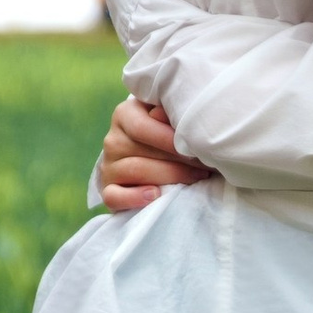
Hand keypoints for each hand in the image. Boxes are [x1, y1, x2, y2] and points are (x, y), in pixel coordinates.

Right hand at [100, 94, 213, 212]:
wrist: (144, 153)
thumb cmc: (162, 133)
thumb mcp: (166, 117)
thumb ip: (171, 115)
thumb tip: (182, 120)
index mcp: (124, 115)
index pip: (142, 127)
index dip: (171, 140)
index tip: (197, 148)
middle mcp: (112, 140)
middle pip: (143, 151)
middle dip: (179, 160)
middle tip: (206, 165)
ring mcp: (108, 166)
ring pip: (136, 171)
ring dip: (170, 177)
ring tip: (195, 178)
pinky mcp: (107, 190)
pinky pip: (114, 196)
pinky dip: (134, 198)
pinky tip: (155, 195)